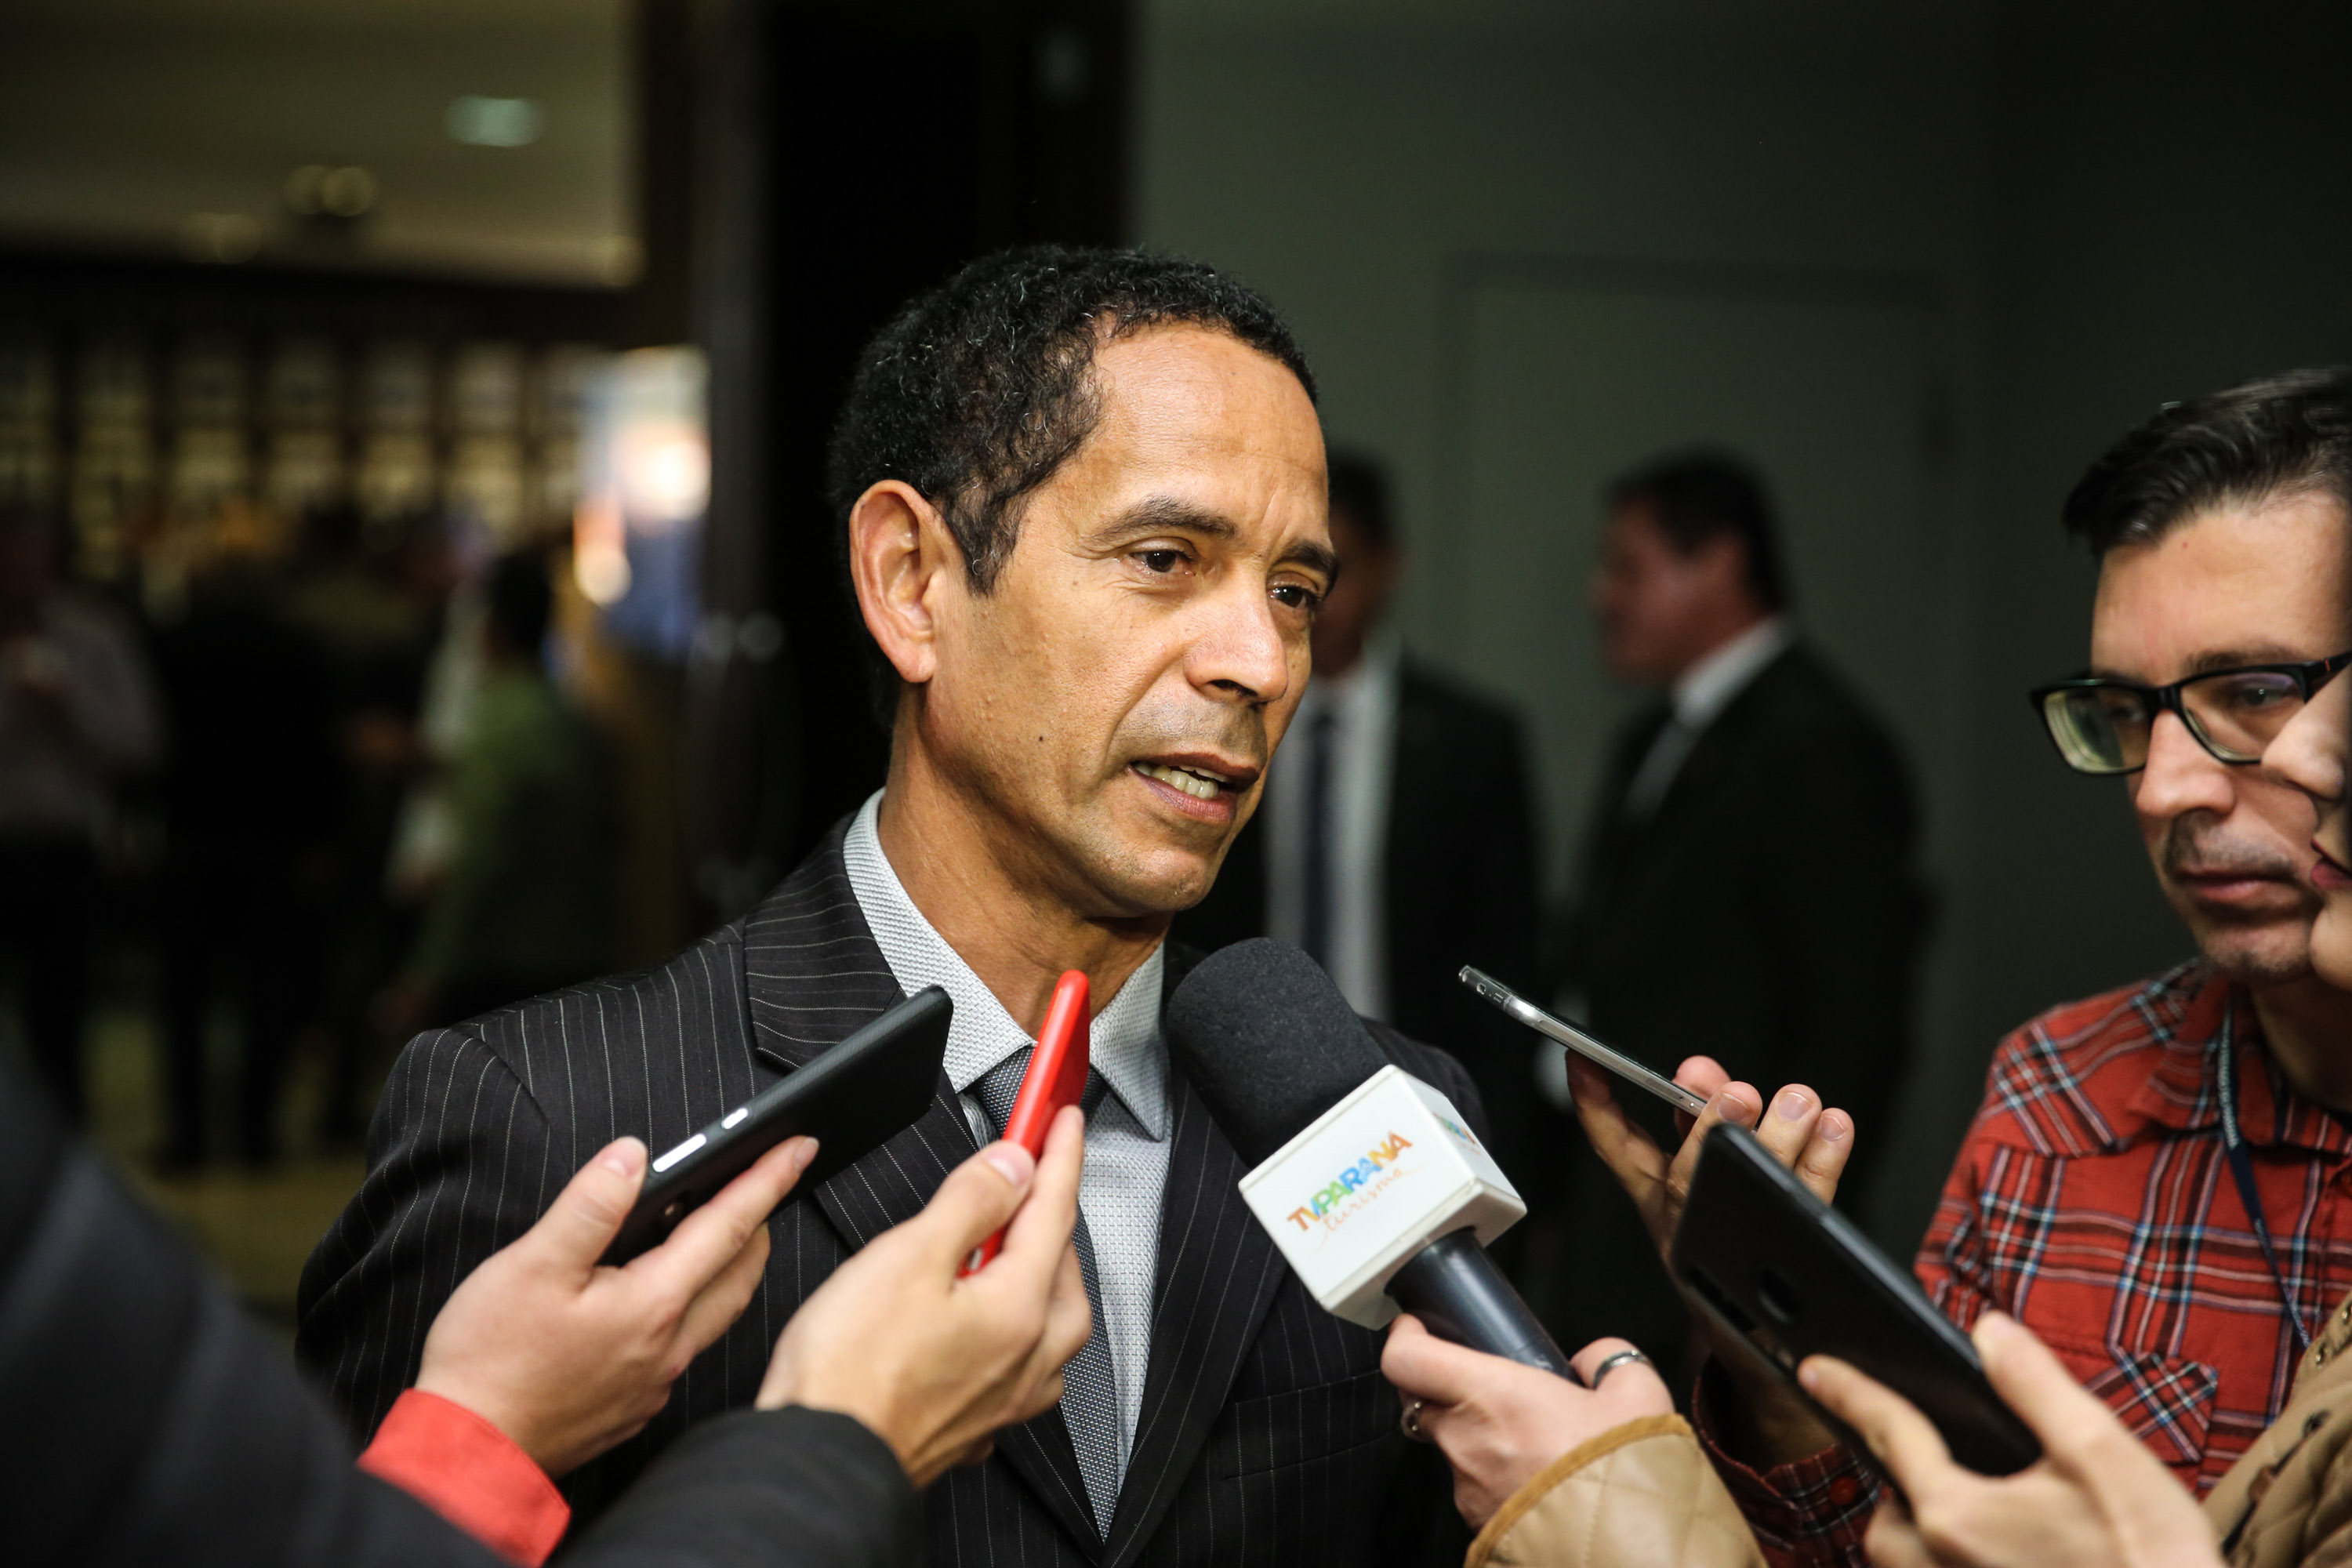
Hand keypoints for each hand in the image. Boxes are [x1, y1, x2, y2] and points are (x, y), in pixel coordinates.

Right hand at [416, 1132, 814, 1476]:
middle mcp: (669, 1346)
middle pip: (740, 1273)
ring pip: (716, 1313)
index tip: (802, 1145)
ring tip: (720, 1231)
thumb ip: (591, 1206)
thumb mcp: (532, 1265)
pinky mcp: (634, 1405)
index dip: (767, 1178)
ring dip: (729, 1267)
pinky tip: (664, 1297)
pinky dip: (693, 1308)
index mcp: (654, 1303)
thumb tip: (634, 1156)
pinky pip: (685, 1347)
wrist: (468, 1454)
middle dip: (760, 1222)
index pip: (730, 1225)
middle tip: (767, 1182)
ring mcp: (654, 1381)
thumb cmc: (490, 1362)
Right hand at [758, 1105, 1091, 1486]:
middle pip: (1062, 1271)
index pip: (1053, 1210)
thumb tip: (1013, 1166)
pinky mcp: (973, 1425)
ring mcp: (1003, 1400)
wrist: (820, 1461)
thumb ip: (970, 1202)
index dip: (1056, 1154)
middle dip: (1053, 1219)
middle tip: (1029, 1181)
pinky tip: (983, 1329)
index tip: (1061, 1118)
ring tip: (1007, 1250)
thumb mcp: (908, 1256)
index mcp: (1018, 1309)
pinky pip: (1020, 1371)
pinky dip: (1013, 1335)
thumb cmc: (849, 1374)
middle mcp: (1025, 1360)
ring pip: (1051, 1327)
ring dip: (1039, 1279)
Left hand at [1381, 1317, 1674, 1528]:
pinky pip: (1474, 1486)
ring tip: (1532, 1440)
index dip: (1406, 1337)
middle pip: (1422, 1402)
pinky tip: (1538, 1479)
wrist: (1627, 1553)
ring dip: (1477, 1437)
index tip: (1417, 1329)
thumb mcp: (1636, 1394)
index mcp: (1491, 1395)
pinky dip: (1495, 1476)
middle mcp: (1465, 1441)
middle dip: (1445, 1389)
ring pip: (1452, 1447)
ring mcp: (1467, 1488)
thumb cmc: (1621, 1475)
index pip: (1408, 1359)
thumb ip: (1609, 1359)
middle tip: (1487, 1384)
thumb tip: (1592, 1361)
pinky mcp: (1477, 1523)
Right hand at [1566, 1053, 1853, 1461]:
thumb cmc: (1729, 1250)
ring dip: (1777, 1142)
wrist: (1769, 1347)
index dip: (1597, 1106)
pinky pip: (1809, 1205)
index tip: (1585, 1064)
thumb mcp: (1697, 1180)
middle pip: (1687, 1178)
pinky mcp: (1789, 1258)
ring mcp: (1737, 1243)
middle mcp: (1690, 1221)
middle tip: (1736, 1093)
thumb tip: (1710, 1076)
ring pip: (1750, 1194)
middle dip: (1709, 1131)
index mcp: (1659, 1200)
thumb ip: (1701, 1119)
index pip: (1618, 1145)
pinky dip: (1825, 1162)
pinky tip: (1833, 1129)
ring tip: (1799, 1103)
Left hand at [1799, 1313, 2217, 1567]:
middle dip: (1899, 1479)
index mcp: (1957, 1515)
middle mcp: (1942, 1567)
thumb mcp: (2101, 1453)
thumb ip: (2036, 1386)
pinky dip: (1950, 1562)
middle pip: (1888, 1513)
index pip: (1890, 1434)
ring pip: (1907, 1559)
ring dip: (1920, 1530)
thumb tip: (1990, 1332)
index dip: (1852, 1391)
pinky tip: (2003, 1554)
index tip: (1815, 1367)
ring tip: (1972, 1506)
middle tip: (1931, 1452)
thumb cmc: (2152, 1562)